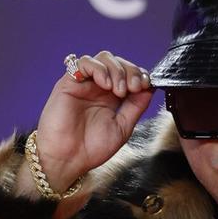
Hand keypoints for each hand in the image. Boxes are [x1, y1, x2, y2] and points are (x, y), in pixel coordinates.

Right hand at [29, 51, 154, 190]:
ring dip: (116, 70)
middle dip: (131, 71)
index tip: (146, 84)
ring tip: (118, 90)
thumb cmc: (90, 149)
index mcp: (112, 98)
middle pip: (118, 63)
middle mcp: (98, 88)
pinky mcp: (69, 82)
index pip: (129, 75)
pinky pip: (84, 63)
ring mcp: (85, 83)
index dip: (139, 75)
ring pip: (103, 58)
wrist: (67, 160)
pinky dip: (98, 68)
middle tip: (134, 87)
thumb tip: (149, 88)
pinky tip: (104, 84)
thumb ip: (136, 107)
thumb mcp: (122, 128)